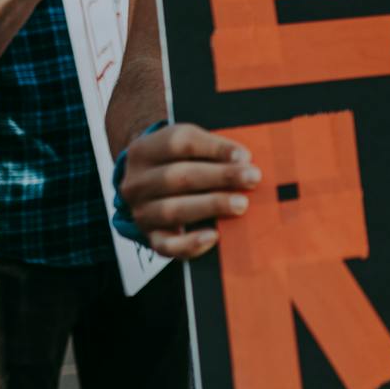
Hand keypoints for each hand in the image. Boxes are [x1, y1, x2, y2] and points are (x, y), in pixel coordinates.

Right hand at [119, 122, 264, 259]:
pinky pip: (166, 245)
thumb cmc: (177, 162)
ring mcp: (140, 211)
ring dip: (211, 205)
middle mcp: (137, 182)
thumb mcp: (187, 146)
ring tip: (241, 204)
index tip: (245, 156)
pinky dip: (190, 243)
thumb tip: (245, 161)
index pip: (180, 143)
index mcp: (145, 150)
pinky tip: (214, 236)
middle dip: (220, 177)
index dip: (215, 148)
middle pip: (178, 176)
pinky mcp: (150, 237)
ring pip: (173, 210)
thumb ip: (212, 149)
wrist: (148, 188)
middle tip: (252, 178)